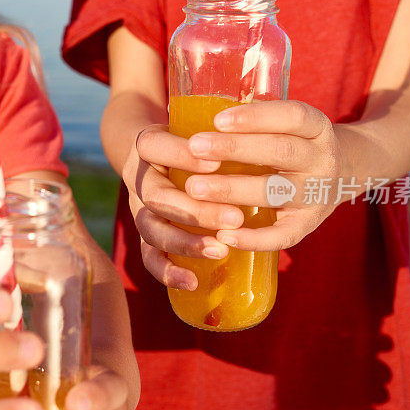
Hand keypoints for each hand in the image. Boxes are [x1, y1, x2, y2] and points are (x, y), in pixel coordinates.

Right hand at [121, 124, 243, 289]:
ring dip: (186, 242)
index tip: (216, 162)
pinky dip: (168, 273)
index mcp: (148, 146)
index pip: (155, 147)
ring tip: (220, 250)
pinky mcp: (147, 235)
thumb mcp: (197, 126)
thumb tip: (270, 129)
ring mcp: (140, 210)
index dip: (182, 156)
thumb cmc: (190, 139)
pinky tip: (192, 282)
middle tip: (234, 216)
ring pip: (152, 229)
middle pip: (156, 196)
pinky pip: (150, 258)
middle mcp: (140, 179)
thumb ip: (221, 131)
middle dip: (196, 208)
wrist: (159, 155)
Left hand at [186, 100, 343, 251]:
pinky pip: (282, 236)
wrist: (342, 176)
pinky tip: (222, 235)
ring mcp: (317, 195)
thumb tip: (198, 112)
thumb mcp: (289, 126)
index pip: (292, 116)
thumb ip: (257, 121)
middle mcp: (322, 160)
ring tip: (193, 187)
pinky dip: (252, 239)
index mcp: (318, 127)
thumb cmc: (294, 144)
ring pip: (274, 191)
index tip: (217, 119)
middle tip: (194, 147)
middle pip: (279, 151)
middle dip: (233, 148)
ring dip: (231, 189)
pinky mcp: (308, 225)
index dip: (255, 117)